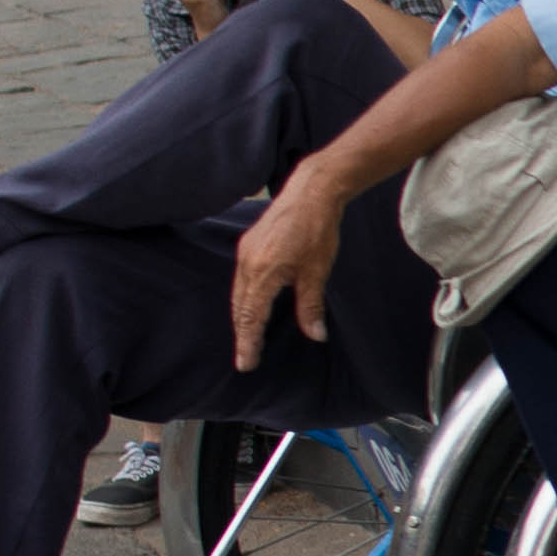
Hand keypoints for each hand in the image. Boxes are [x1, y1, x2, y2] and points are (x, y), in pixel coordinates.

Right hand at [229, 162, 348, 373]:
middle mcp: (248, 263)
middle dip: (243, 333)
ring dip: (242, 316)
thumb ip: (311, 306)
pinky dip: (244, 297)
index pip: (251, 317)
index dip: (248, 342)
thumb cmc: (317, 229)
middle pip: (240, 308)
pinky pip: (241, 278)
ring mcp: (246, 252)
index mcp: (263, 273)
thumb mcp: (317, 272)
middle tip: (246, 358)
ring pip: (239, 293)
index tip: (246, 363)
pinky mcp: (250, 244)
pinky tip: (252, 304)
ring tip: (248, 337)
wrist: (311, 191)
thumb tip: (315, 335)